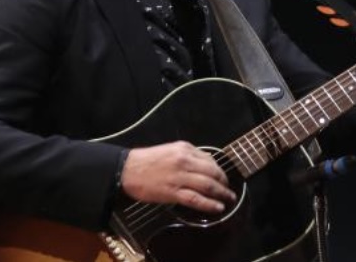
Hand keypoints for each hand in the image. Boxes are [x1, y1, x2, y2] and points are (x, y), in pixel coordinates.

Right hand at [120, 141, 237, 212]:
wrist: (126, 170)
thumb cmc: (147, 160)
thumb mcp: (170, 150)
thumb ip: (190, 155)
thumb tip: (208, 161)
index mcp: (184, 149)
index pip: (210, 160)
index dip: (220, 170)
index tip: (223, 177)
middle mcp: (184, 161)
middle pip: (212, 172)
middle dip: (224, 182)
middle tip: (229, 189)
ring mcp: (179, 177)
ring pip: (208, 186)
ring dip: (221, 193)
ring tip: (228, 199)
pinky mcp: (173, 192)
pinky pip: (196, 199)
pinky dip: (209, 204)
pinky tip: (218, 207)